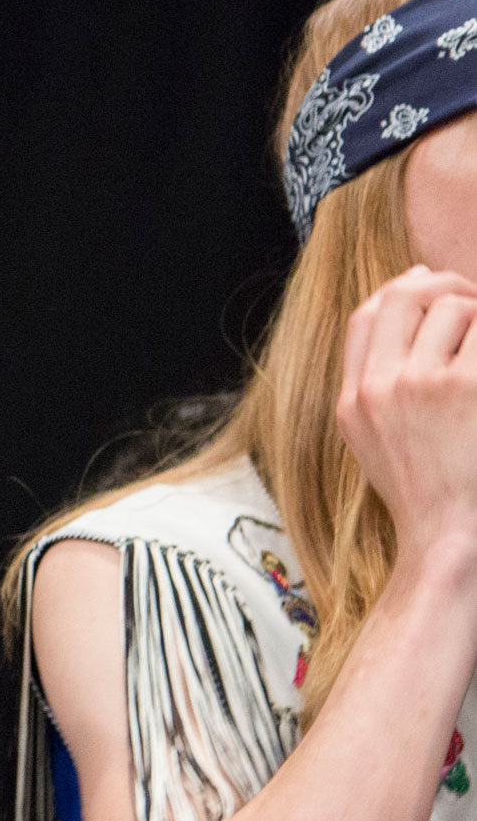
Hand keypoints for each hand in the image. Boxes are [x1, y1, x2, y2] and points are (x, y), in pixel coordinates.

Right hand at [338, 265, 476, 572]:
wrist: (449, 534)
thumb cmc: (428, 489)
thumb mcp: (376, 438)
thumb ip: (380, 378)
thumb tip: (410, 287)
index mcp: (354, 401)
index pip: (367, 315)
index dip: (404, 289)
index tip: (433, 287)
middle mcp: (379, 388)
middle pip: (407, 296)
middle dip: (449, 286)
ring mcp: (421, 386)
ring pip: (456, 305)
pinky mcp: (466, 388)